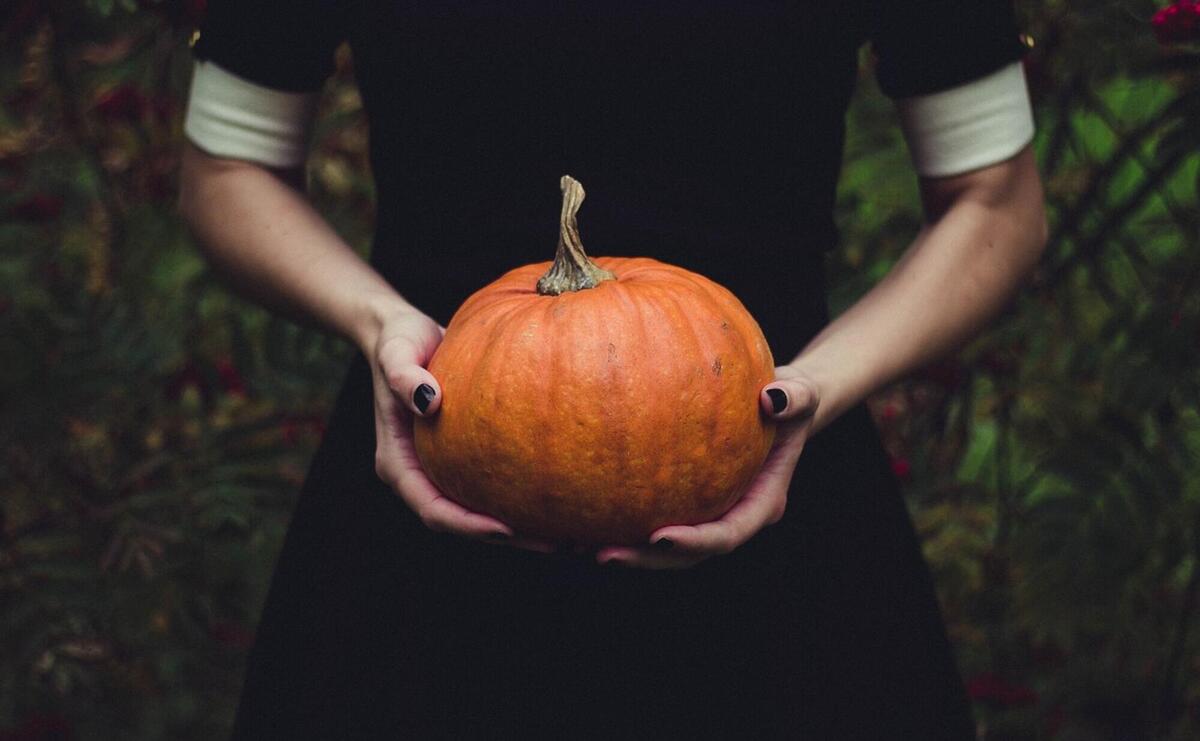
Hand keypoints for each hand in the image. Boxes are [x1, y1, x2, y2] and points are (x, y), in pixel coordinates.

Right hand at [367, 309, 554, 552]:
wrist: (405, 334)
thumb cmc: (398, 341)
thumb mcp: (396, 352)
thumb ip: (404, 376)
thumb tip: (429, 401)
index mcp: (399, 464)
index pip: (433, 510)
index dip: (467, 525)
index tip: (506, 529)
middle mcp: (421, 475)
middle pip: (463, 522)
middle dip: (508, 538)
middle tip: (558, 543)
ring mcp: (443, 469)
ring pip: (482, 511)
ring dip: (523, 526)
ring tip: (572, 532)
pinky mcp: (465, 458)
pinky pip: (495, 485)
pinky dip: (524, 495)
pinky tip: (564, 494)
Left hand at [592, 364, 820, 568]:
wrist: (778, 405)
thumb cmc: (788, 397)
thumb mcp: (800, 392)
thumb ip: (794, 397)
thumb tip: (772, 398)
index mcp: (761, 503)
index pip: (728, 534)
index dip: (695, 542)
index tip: (659, 537)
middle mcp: (732, 516)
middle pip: (688, 556)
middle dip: (647, 560)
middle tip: (604, 555)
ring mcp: (707, 513)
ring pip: (665, 547)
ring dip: (627, 551)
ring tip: (579, 545)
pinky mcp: (684, 502)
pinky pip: (650, 515)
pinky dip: (620, 520)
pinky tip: (580, 514)